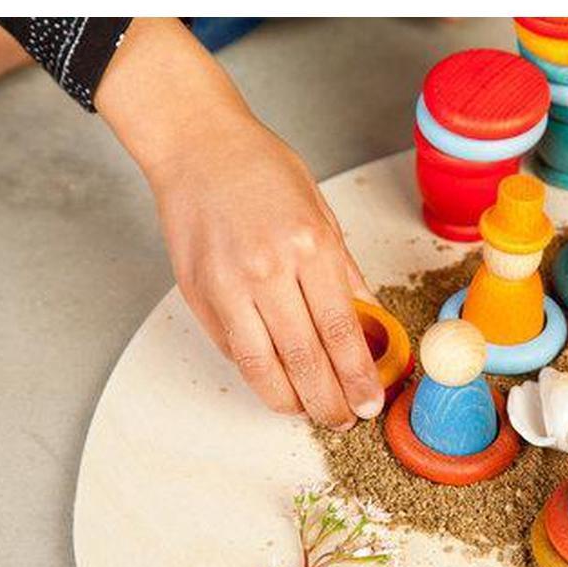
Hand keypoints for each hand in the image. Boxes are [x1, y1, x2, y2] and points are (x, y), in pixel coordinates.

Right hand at [96, 19, 383, 427]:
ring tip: (310, 413)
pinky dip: (256, 375)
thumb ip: (344, 273)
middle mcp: (269, 269)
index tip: (369, 402)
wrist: (198, 146)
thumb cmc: (262, 170)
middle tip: (343, 419)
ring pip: (263, 366)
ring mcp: (228, 285)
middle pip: (305, 358)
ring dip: (290, 401)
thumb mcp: (322, 212)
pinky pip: (232, 350)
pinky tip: (276, 384)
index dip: (357, 376)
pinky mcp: (199, 294)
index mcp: (310, 246)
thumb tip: (368, 322)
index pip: (341, 330)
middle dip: (329, 400)